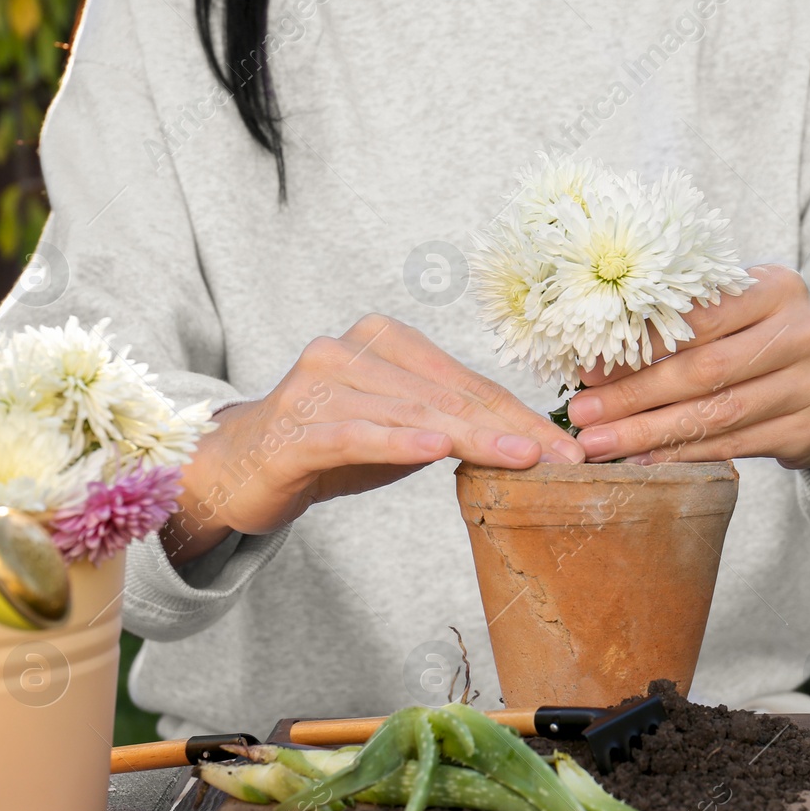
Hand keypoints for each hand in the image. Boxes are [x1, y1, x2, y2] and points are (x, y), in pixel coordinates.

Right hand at [163, 313, 583, 562]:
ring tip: (523, 460)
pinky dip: (397, 442)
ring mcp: (317, 384)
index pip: (467, 382)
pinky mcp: (294, 427)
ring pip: (411, 414)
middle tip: (562, 460)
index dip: (521, 416)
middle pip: (447, 397)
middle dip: (510, 430)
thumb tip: (534, 444)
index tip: (569, 449)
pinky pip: (354, 433)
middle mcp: (349, 350)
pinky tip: (435, 451)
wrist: (240, 470)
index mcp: (383, 340)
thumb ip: (454, 427)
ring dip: (472, 439)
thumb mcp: (402, 432)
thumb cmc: (332, 445)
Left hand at [566, 265, 809, 515]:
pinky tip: (644, 462)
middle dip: (635, 396)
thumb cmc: (767, 344)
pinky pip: (735, 445)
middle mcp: (806, 331)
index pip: (699, 318)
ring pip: (717, 413)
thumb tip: (596, 361)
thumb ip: (684, 326)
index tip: (587, 371)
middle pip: (705, 369)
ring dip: (650, 433)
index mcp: (779, 287)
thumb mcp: (740, 316)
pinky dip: (683, 455)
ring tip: (601, 446)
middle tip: (583, 416)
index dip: (640, 346)